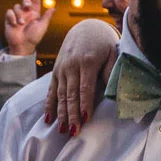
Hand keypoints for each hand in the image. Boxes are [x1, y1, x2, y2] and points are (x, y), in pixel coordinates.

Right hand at [2, 0, 53, 56]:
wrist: (23, 46)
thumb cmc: (34, 38)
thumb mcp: (42, 27)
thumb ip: (47, 17)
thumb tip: (53, 8)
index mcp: (34, 14)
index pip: (35, 2)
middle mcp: (26, 14)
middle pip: (25, 1)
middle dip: (26, 2)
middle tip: (27, 7)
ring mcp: (17, 16)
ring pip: (17, 7)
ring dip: (19, 14)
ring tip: (21, 24)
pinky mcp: (9, 20)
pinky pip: (9, 12)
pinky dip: (11, 17)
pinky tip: (14, 24)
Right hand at [44, 19, 122, 135]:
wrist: (85, 28)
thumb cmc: (103, 43)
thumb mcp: (112, 53)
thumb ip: (110, 71)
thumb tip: (110, 92)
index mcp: (87, 62)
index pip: (85, 88)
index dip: (84, 105)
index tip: (85, 120)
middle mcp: (71, 66)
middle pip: (70, 94)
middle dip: (71, 114)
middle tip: (73, 132)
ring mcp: (61, 68)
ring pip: (59, 95)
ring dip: (60, 114)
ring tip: (61, 131)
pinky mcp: (55, 71)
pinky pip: (51, 90)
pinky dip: (49, 105)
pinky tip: (48, 119)